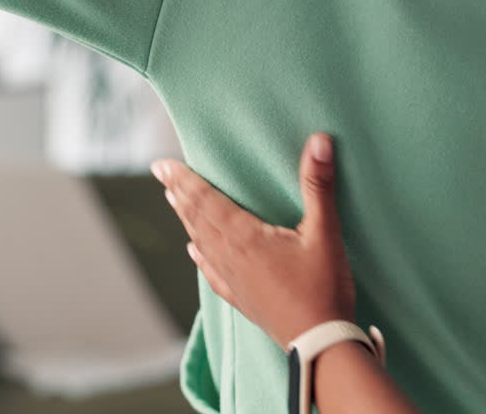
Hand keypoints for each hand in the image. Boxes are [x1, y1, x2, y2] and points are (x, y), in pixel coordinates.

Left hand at [152, 133, 356, 347]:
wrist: (320, 344)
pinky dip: (200, 258)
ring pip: (201, 243)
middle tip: (161, 172)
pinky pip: (212, 274)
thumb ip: (318, 185)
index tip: (163, 164)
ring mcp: (234, 280)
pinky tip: (194, 253)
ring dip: (186, 219)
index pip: (206, 201)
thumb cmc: (323, 288)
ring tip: (173, 200)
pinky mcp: (242, 298)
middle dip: (178, 193)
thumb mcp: (325, 232)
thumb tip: (320, 141)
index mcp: (245, 237)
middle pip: (197, 218)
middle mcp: (231, 257)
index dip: (184, 180)